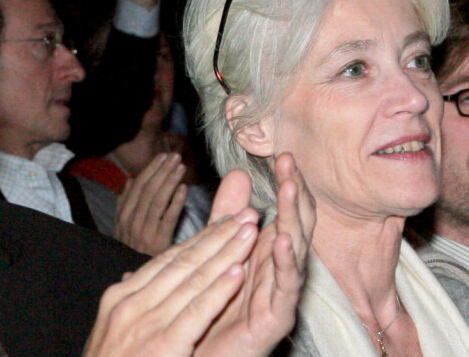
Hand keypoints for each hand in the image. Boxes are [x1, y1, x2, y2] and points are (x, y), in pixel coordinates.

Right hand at [84, 209, 259, 356]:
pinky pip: (196, 312)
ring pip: (194, 279)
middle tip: (245, 214)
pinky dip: (219, 291)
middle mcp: (130, 303)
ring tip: (248, 233)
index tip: (224, 221)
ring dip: (226, 253)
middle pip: (184, 261)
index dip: (201, 238)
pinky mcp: (163, 347)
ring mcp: (144, 324)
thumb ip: (128, 304)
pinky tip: (238, 273)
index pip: (168, 259)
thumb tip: (131, 277)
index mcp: (120, 297)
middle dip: (218, 235)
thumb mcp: (110, 334)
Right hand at [114, 153, 186, 254]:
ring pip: (157, 200)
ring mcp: (143, 234)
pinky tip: (184, 189)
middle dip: (162, 170)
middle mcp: (130, 223)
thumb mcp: (124, 230)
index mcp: (122, 216)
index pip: (137, 186)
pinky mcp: (158, 244)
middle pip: (147, 190)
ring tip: (181, 167)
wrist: (139, 288)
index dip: (151, 169)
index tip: (163, 156)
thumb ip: (126, 204)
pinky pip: (167, 219)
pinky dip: (175, 202)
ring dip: (169, 180)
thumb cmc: (135, 253)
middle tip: (175, 156)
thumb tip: (128, 180)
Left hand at [194, 154, 315, 356]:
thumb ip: (228, 214)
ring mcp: (280, 293)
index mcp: (268, 249)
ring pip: (295, 250)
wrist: (198, 348)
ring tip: (291, 188)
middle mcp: (279, 267)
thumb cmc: (214, 297)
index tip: (283, 155)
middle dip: (293, 192)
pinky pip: (284, 288)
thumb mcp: (219, 247)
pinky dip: (285, 262)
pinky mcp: (276, 318)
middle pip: (294, 223)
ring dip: (293, 218)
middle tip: (289, 162)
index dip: (286, 183)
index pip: (286, 210)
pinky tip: (282, 239)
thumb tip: (238, 173)